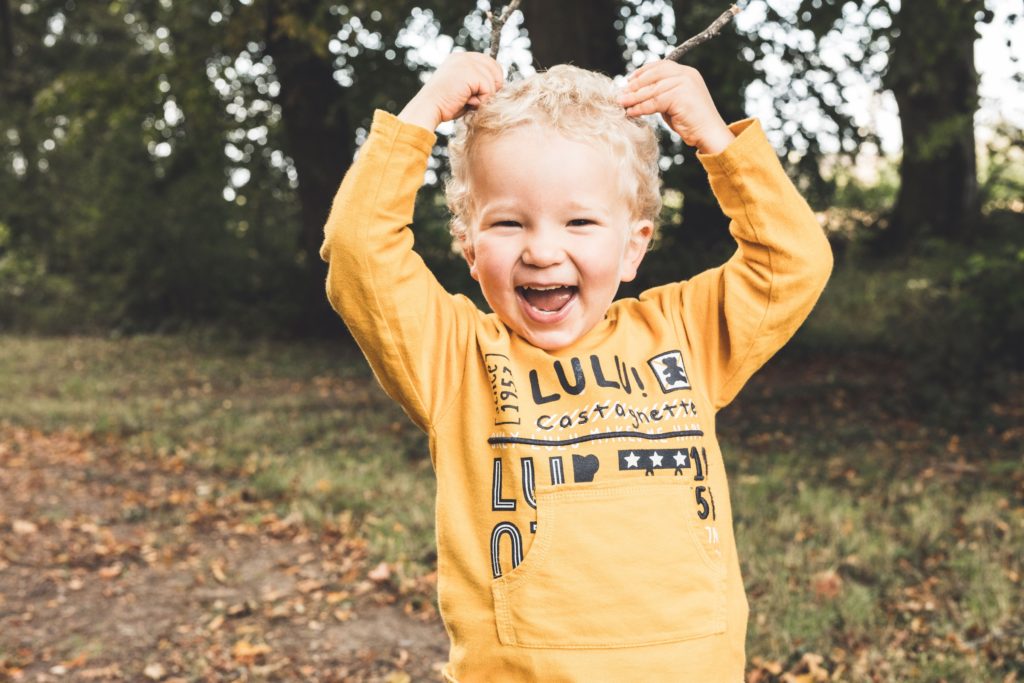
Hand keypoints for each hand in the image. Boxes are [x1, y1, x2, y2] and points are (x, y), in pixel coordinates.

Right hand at [398, 52, 503, 130]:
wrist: (429, 108)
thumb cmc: (444, 105)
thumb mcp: (462, 88)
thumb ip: (477, 82)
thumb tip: (498, 85)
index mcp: (460, 58)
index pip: (489, 63)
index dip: (493, 79)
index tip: (485, 94)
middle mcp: (464, 56)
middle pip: (495, 68)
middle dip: (493, 86)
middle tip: (479, 100)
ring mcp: (466, 62)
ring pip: (493, 80)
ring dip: (485, 96)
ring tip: (469, 102)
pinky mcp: (470, 72)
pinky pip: (489, 88)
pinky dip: (482, 100)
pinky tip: (468, 103)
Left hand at [618, 60, 734, 153]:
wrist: (710, 134)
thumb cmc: (691, 122)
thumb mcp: (674, 103)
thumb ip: (661, 94)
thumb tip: (636, 93)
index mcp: (686, 72)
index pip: (660, 66)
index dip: (643, 72)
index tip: (628, 80)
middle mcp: (686, 74)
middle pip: (654, 75)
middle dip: (635, 84)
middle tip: (621, 93)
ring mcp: (685, 83)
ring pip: (652, 89)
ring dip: (634, 97)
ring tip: (621, 103)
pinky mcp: (681, 96)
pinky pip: (655, 101)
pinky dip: (640, 107)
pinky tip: (631, 112)